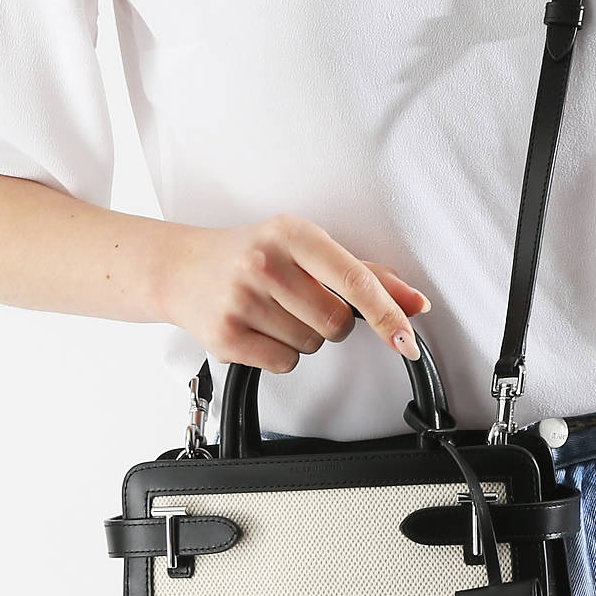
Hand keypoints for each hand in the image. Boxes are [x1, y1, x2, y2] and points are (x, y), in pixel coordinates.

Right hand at [156, 212, 431, 372]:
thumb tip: (414, 303)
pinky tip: (259, 329)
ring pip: (311, 346)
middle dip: (332, 323)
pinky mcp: (225, 336)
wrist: (182, 269)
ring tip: (274, 311)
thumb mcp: (307, 249)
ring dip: (303, 338)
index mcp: (292, 233)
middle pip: (336, 323)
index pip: (354, 280)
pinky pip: (284, 363)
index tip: (406, 338)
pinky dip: (280, 354)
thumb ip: (365, 275)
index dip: (387, 313)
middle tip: (303, 303)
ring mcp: (241, 299)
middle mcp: (264, 262)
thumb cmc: (252, 255)